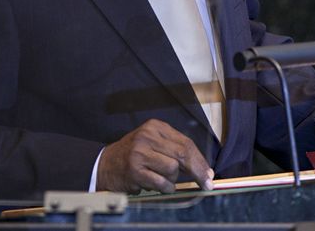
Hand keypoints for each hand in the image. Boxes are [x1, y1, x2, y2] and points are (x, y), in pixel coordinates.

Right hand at [96, 119, 213, 193]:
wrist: (105, 164)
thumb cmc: (134, 155)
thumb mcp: (153, 143)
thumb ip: (175, 150)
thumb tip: (203, 169)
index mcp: (155, 127)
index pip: (186, 142)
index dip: (200, 160)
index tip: (209, 173)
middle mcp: (147, 136)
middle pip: (183, 154)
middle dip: (197, 171)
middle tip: (206, 183)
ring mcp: (139, 153)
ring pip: (173, 168)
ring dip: (172, 179)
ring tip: (161, 179)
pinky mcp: (134, 170)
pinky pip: (161, 182)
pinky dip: (164, 188)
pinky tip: (158, 186)